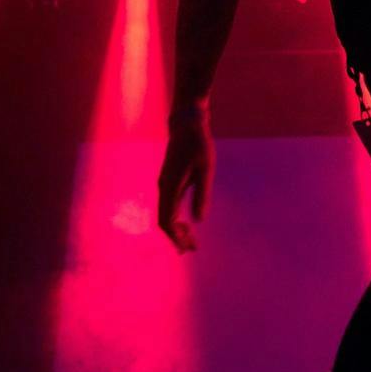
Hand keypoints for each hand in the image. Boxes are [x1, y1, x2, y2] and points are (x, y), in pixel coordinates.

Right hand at [157, 118, 214, 253]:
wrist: (186, 122)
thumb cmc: (198, 144)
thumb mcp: (206, 169)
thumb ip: (202, 193)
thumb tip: (199, 220)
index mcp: (170, 186)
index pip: (167, 221)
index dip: (175, 237)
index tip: (187, 248)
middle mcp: (163, 187)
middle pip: (164, 220)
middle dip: (176, 237)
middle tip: (193, 248)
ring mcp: (164, 184)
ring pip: (166, 213)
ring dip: (176, 229)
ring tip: (191, 241)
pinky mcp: (169, 180)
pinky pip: (168, 206)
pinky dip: (176, 218)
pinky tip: (187, 224)